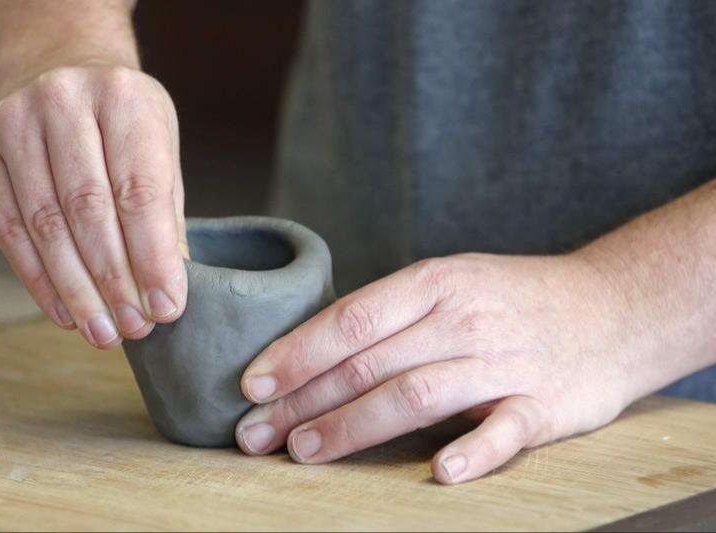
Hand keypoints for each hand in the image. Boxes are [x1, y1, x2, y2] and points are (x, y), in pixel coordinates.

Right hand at [0, 64, 186, 347]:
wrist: (57, 66)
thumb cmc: (121, 118)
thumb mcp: (160, 146)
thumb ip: (164, 212)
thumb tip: (168, 288)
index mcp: (123, 98)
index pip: (139, 191)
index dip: (153, 257)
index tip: (167, 306)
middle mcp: (63, 103)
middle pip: (89, 210)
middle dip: (115, 280)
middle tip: (134, 327)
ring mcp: (14, 127)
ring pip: (46, 226)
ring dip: (76, 290)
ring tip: (102, 332)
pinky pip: (10, 231)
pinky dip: (39, 280)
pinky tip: (65, 311)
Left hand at [235, 253, 647, 483]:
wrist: (613, 307)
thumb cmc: (511, 298)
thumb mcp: (452, 281)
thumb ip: (393, 314)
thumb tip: (313, 350)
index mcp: (436, 283)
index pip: (351, 320)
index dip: (296, 353)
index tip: (251, 384)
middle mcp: (463, 319)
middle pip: (369, 364)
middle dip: (303, 400)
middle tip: (255, 433)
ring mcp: (503, 362)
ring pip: (416, 395)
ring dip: (354, 426)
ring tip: (304, 450)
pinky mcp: (544, 405)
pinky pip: (505, 431)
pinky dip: (473, 452)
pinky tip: (439, 473)